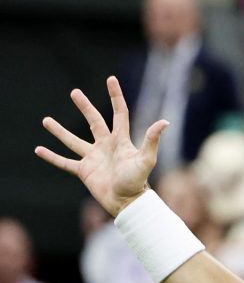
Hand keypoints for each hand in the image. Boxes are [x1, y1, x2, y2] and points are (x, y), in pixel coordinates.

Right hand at [35, 77, 166, 216]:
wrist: (127, 203)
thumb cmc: (138, 182)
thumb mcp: (146, 159)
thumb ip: (152, 140)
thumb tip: (165, 122)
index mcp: (121, 140)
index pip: (119, 113)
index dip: (115, 96)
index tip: (111, 79)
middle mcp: (106, 146)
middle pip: (94, 121)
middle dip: (85, 106)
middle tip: (75, 93)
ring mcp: (93, 158)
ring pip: (73, 141)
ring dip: (60, 131)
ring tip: (46, 120)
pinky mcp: (84, 171)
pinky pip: (64, 162)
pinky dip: (52, 157)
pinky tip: (39, 150)